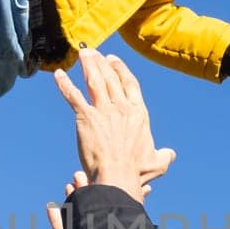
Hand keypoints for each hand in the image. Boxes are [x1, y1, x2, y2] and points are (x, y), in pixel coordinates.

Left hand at [52, 49, 175, 205]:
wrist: (117, 175)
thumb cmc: (137, 172)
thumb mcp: (157, 163)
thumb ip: (164, 155)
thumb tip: (171, 153)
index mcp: (138, 113)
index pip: (129, 83)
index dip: (120, 69)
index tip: (113, 60)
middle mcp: (121, 107)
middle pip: (110, 77)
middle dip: (102, 62)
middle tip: (94, 52)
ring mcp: (103, 110)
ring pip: (94, 80)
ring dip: (88, 65)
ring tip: (83, 54)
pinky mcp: (86, 117)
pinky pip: (73, 96)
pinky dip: (65, 84)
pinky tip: (59, 75)